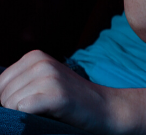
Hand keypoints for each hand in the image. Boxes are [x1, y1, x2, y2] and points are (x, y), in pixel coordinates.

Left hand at [0, 51, 124, 133]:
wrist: (105, 108)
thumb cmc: (69, 99)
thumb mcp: (43, 81)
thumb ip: (19, 82)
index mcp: (35, 56)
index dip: (8, 100)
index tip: (30, 103)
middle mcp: (41, 63)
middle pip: (3, 95)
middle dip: (14, 108)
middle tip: (40, 109)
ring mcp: (50, 78)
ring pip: (11, 104)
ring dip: (24, 114)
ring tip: (46, 111)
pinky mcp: (57, 95)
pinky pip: (24, 109)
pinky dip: (31, 117)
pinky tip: (49, 113)